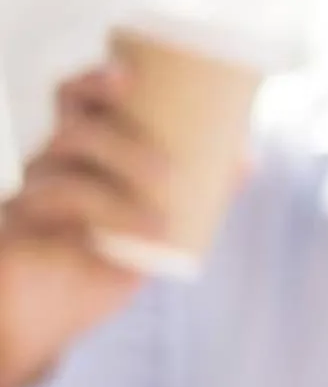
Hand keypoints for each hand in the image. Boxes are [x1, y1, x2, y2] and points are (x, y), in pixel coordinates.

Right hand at [0, 64, 173, 386]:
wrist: (42, 314)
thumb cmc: (96, 258)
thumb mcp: (148, 224)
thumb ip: (193, 193)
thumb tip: (246, 158)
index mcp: (76, 152)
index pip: (75, 100)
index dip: (95, 79)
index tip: (127, 72)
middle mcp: (48, 165)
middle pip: (71, 126)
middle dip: (119, 139)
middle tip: (168, 172)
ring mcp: (28, 196)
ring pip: (64, 173)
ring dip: (117, 193)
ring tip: (161, 220)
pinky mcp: (16, 232)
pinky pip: (53, 214)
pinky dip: (106, 222)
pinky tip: (140, 241)